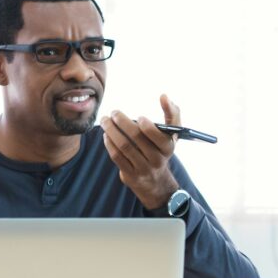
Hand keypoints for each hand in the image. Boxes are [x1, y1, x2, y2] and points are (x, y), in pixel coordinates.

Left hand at [101, 94, 182, 209]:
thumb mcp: (172, 134)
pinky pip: (117, 157)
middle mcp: (157, 160)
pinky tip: (106, 135)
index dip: (148, 127)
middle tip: (113, 112)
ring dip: (112, 131)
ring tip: (105, 121)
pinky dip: (109, 144)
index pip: (159, 137)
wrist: (156, 181)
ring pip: (124, 147)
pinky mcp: (130, 175)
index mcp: (168, 147)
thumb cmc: (161, 148)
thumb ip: (172, 113)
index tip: (139, 117)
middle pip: (136, 139)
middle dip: (122, 123)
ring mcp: (143, 169)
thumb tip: (164, 96)